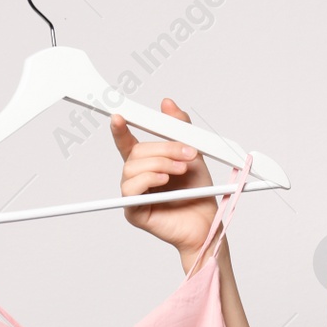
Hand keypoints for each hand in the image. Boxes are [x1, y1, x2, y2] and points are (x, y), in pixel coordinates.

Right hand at [110, 98, 217, 259]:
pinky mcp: (133, 211)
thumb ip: (180, 128)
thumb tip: (167, 103)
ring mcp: (133, 195)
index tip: (118, 116)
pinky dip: (149, 180)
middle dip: (163, 149)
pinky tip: (164, 180)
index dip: (120, 129)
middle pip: (136, 152)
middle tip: (187, 154)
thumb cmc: (198, 193)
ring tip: (180, 170)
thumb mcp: (193, 154)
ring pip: (132, 168)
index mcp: (148, 163)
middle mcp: (138, 178)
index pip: (128, 143)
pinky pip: (131, 189)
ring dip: (160, 164)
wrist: (207, 223)